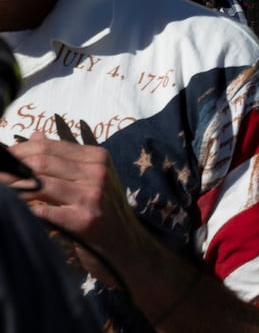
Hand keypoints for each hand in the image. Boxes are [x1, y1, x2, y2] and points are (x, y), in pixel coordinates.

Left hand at [5, 133, 148, 280]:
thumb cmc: (101, 209)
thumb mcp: (89, 179)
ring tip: (0, 190)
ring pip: (39, 184)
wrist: (124, 245)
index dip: (18, 151)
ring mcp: (92, 196)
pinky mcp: (84, 220)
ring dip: (11, 188)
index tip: (0, 159)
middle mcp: (97, 173)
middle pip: (42, 162)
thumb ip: (63, 158)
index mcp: (97, 158)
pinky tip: (14, 210)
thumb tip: (34, 136)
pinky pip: (42, 211)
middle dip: (10, 168)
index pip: (49, 146)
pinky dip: (23, 210)